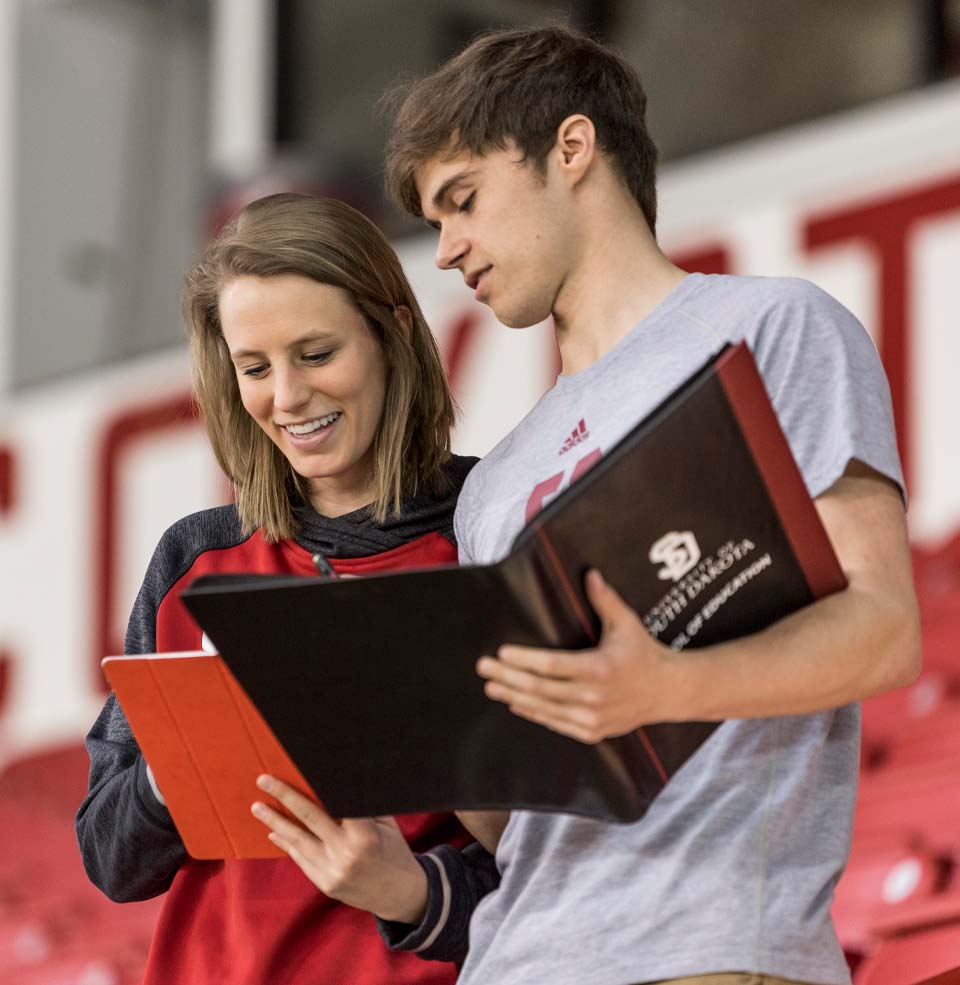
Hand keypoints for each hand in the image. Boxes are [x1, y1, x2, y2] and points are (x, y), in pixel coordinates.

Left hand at [251, 775, 427, 922]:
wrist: (399, 895)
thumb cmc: (394, 850)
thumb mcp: (387, 823)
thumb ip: (364, 805)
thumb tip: (341, 779)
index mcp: (365, 833)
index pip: (335, 801)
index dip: (316, 783)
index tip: (299, 766)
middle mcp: (346, 852)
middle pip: (309, 817)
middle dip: (284, 796)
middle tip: (263, 780)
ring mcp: (332, 870)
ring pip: (297, 840)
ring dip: (275, 822)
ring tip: (258, 807)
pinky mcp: (325, 884)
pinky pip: (301, 859)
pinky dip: (287, 843)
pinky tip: (275, 832)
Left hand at [477, 569, 677, 742]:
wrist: (668, 692)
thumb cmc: (644, 653)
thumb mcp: (627, 623)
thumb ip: (605, 600)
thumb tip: (589, 573)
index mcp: (599, 669)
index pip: (552, 665)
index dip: (524, 660)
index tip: (501, 653)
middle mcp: (593, 697)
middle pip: (540, 688)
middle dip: (507, 678)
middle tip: (483, 669)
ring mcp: (592, 718)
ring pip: (543, 709)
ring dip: (514, 696)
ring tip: (492, 686)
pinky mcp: (592, 731)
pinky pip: (555, 723)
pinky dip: (533, 713)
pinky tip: (516, 703)